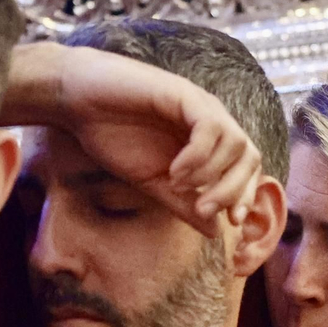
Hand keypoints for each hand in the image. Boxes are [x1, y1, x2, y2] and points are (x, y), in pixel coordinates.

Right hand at [3, 43, 262, 236]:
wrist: (77, 101)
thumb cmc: (114, 135)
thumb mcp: (153, 182)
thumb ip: (184, 204)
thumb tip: (214, 232)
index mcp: (210, 141)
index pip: (247, 168)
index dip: (246, 196)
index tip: (231, 222)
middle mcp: (211, 120)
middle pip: (251, 156)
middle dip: (235, 190)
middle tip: (205, 210)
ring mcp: (199, 105)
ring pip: (236, 142)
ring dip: (212, 175)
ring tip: (179, 188)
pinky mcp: (183, 94)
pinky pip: (209, 127)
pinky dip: (197, 155)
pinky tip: (173, 171)